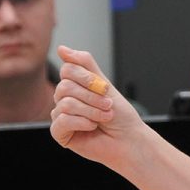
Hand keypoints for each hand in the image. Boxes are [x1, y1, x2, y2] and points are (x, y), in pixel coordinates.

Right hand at [50, 45, 144, 168]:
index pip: (68, 69)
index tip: (105, 88)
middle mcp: (65, 99)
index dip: (87, 78)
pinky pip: (62, 121)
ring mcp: (61, 116)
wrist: (128, 140)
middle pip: (65, 86)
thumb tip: (61, 49)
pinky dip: (82, 122)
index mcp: (76, 86)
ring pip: (66, 103)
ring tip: (105, 117)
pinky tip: (92, 127)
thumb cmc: (120, 114)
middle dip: (92, 96)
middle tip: (108, 105)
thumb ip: (84, 64)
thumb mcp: (104, 84)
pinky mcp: (60, 133)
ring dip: (91, 110)